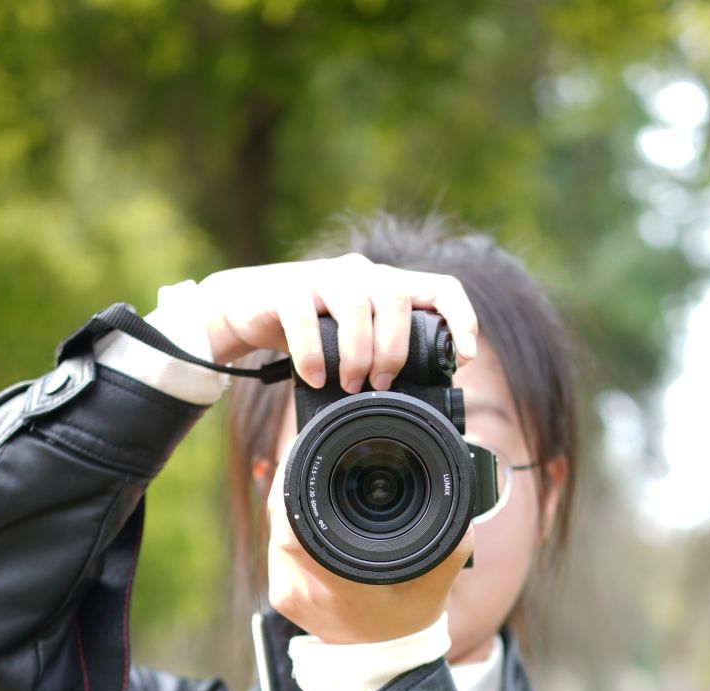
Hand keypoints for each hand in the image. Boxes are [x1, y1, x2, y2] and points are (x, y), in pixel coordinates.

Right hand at [192, 253, 479, 391]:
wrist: (243, 308)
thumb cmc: (306, 330)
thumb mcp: (350, 338)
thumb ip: (379, 351)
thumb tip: (415, 399)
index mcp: (386, 284)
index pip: (440, 287)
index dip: (460, 318)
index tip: (466, 357)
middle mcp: (360, 273)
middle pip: (396, 300)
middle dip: (394, 350)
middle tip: (381, 383)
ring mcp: (323, 277)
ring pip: (356, 308)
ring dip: (358, 355)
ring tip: (350, 385)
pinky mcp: (287, 288)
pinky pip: (305, 319)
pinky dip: (312, 356)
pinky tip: (313, 378)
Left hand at [264, 443, 475, 645]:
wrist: (381, 666)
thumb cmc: (407, 624)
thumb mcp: (437, 585)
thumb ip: (451, 546)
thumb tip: (461, 504)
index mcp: (338, 584)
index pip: (293, 527)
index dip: (293, 483)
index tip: (308, 454)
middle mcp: (304, 588)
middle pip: (280, 518)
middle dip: (296, 480)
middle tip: (318, 453)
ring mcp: (287, 592)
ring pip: (275, 529)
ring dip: (293, 502)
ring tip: (317, 478)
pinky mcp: (281, 594)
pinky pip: (278, 546)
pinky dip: (291, 525)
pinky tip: (311, 513)